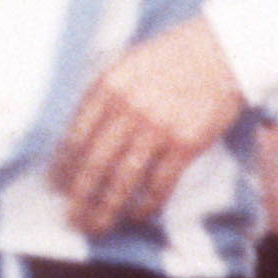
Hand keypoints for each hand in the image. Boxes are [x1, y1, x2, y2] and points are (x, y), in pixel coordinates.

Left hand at [50, 15, 249, 233]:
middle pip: (94, 162)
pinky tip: (138, 215)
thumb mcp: (126, 64)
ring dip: (107, 207)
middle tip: (70, 218)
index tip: (55, 187)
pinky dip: (147, 203)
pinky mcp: (187, 143)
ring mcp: (158, 127)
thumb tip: (80, 134)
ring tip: (96, 227)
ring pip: (123, 178)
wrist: (223, 50)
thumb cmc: (171, 56)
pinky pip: (161, 182)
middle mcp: (128, 109)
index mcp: (107, 87)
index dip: (63, 167)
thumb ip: (103, 95)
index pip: (75, 136)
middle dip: (79, 195)